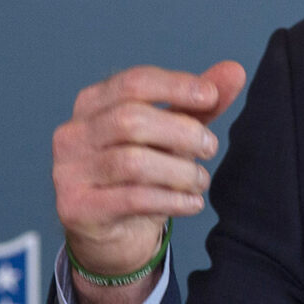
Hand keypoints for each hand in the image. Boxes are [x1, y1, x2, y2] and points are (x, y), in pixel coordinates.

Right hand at [51, 61, 244, 303]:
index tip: (211, 96)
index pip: (134, 82)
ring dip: (180, 171)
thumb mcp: (173, 134)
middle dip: (182, 132)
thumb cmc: (143, 173)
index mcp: (93, 103)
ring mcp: (69, 171)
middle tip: (210, 147)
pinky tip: (192, 202)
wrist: (113, 233)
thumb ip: (199, 104)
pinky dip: (171, 200)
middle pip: (131, 120)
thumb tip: (235, 70)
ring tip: (200, 180)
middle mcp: (73, 133)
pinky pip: (131, 199)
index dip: (176, 86)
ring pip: (131, 162)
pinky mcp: (76, 208)